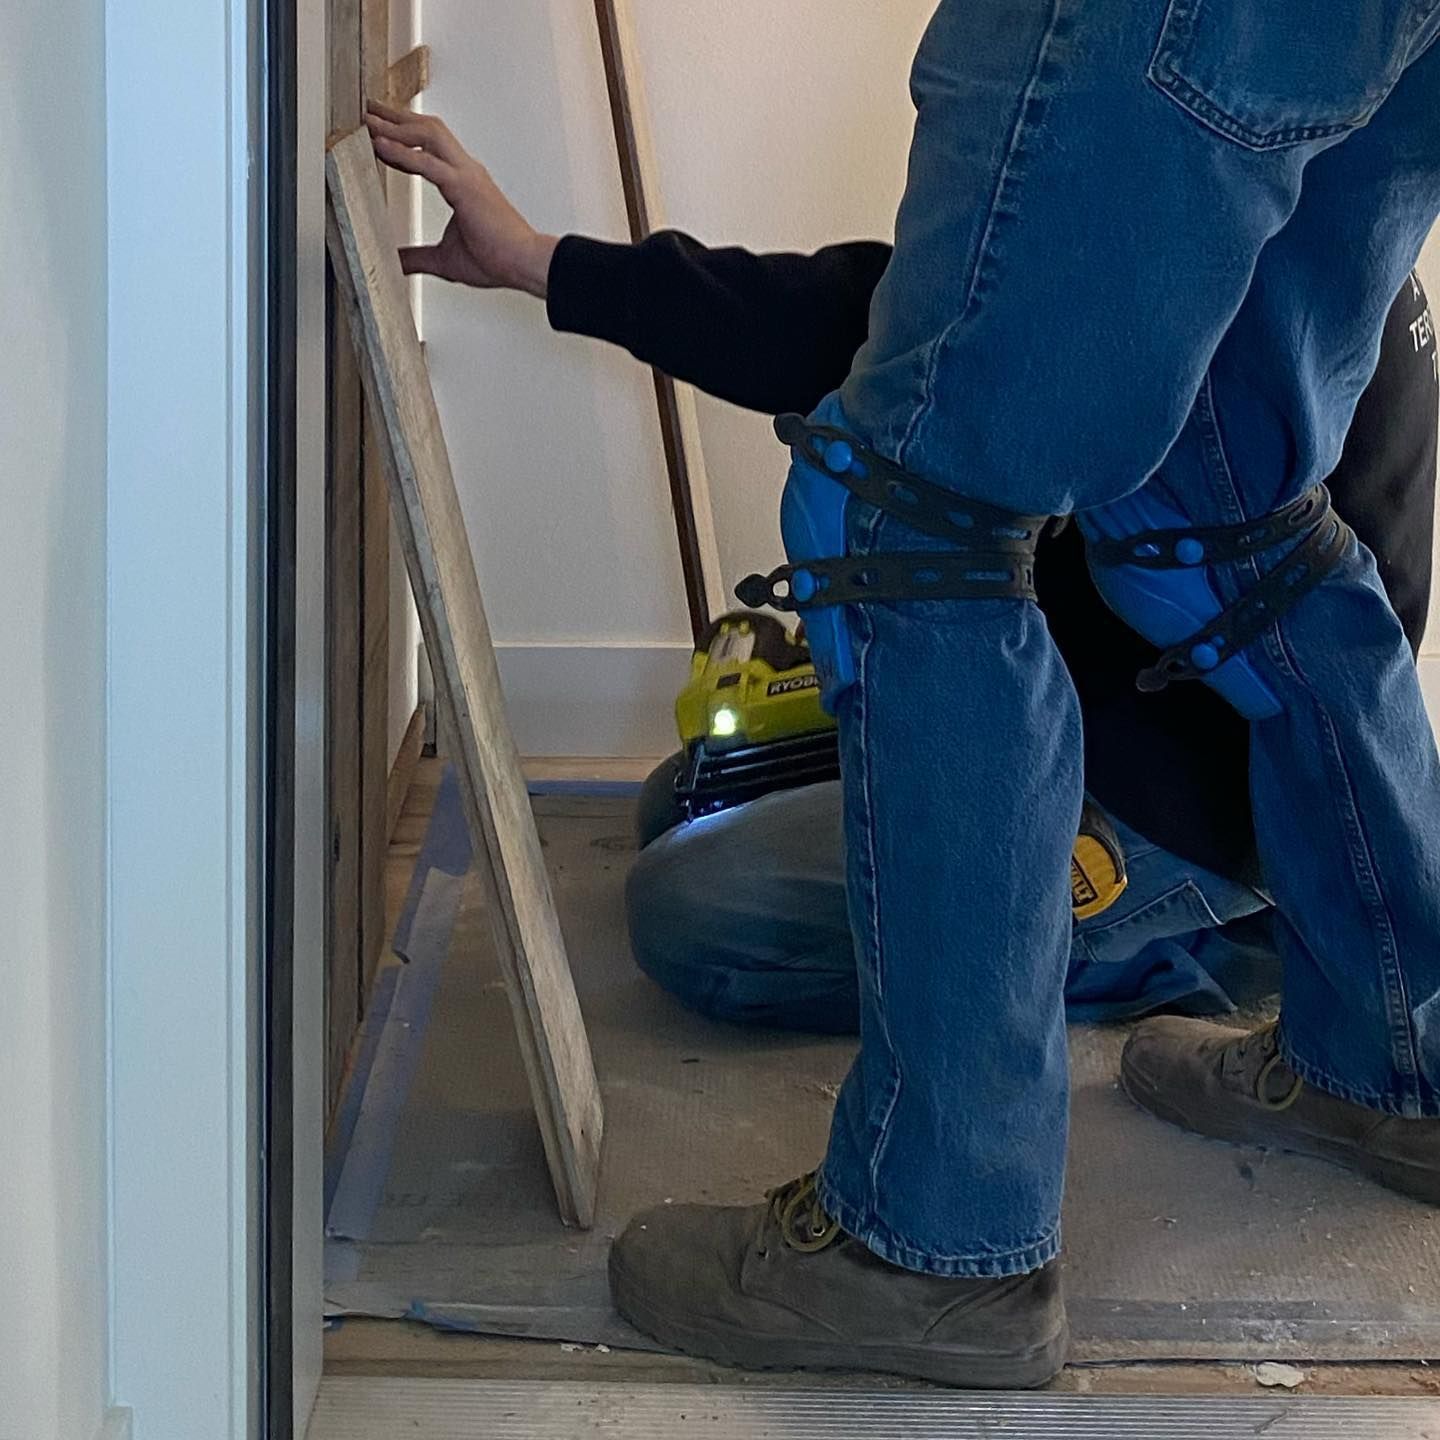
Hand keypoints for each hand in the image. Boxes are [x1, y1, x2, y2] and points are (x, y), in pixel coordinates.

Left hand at [365, 100, 558, 297]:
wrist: (526, 264)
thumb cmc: (498, 260)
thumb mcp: (446, 260)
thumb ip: (417, 258)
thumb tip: (395, 262)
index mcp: (464, 182)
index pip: (429, 147)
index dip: (403, 136)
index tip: (380, 131)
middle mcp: (465, 171)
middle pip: (428, 128)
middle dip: (397, 117)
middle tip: (369, 109)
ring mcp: (466, 175)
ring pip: (428, 133)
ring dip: (397, 125)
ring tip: (370, 121)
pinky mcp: (464, 187)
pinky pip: (428, 163)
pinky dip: (401, 152)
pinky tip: (380, 146)